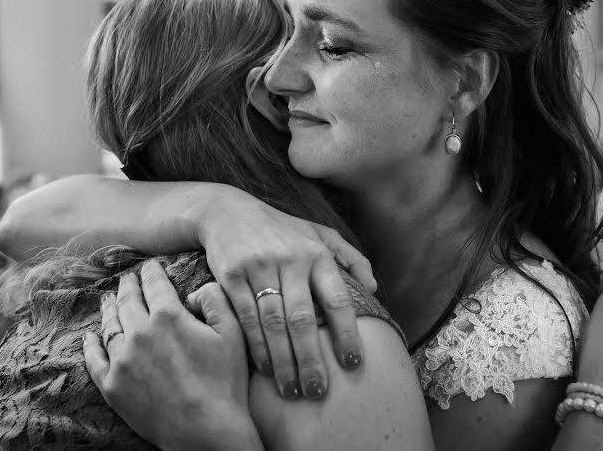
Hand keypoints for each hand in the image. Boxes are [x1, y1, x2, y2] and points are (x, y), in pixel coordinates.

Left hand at [83, 260, 261, 450]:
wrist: (205, 431)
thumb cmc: (225, 383)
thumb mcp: (234, 333)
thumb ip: (215, 300)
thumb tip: (194, 290)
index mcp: (169, 316)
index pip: (155, 285)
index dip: (151, 272)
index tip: (149, 266)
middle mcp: (140, 332)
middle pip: (128, 301)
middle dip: (128, 286)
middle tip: (127, 279)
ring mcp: (122, 360)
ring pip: (110, 326)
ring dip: (109, 309)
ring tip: (108, 300)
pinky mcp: (112, 385)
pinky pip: (95, 359)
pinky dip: (91, 345)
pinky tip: (91, 337)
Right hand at [197, 187, 373, 399]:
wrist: (228, 211)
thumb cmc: (280, 229)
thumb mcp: (319, 233)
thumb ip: (350, 257)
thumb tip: (374, 287)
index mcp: (317, 254)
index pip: (338, 299)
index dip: (347, 333)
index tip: (353, 363)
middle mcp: (291, 260)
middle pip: (303, 319)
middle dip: (312, 359)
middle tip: (319, 391)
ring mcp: (260, 268)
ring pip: (274, 323)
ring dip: (284, 361)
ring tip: (293, 391)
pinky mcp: (232, 275)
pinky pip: (246, 317)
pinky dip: (257, 346)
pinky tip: (266, 369)